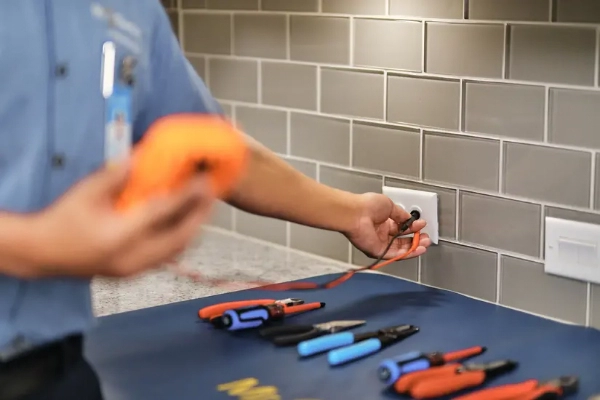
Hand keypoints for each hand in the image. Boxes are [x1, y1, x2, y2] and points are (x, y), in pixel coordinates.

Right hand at [30, 161, 213, 277]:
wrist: (42, 254)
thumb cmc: (62, 220)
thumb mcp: (85, 192)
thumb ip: (115, 175)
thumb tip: (143, 155)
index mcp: (119, 236)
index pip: (162, 213)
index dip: (188, 196)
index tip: (204, 180)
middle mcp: (132, 257)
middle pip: (180, 237)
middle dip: (200, 214)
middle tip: (212, 192)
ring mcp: (135, 269)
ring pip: (178, 250)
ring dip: (194, 227)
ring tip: (203, 206)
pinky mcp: (134, 273)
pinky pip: (168, 256)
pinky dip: (181, 238)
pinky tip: (185, 222)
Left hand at [343, 193, 431, 260]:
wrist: (355, 214)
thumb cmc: (367, 206)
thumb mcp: (389, 206)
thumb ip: (401, 214)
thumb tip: (409, 218)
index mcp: (383, 221)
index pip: (401, 227)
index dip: (412, 227)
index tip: (422, 224)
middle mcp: (381, 233)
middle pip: (402, 240)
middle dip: (415, 239)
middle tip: (426, 237)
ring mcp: (379, 243)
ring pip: (400, 249)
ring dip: (414, 247)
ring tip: (426, 243)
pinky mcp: (378, 251)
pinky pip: (395, 255)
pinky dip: (408, 253)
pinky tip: (418, 249)